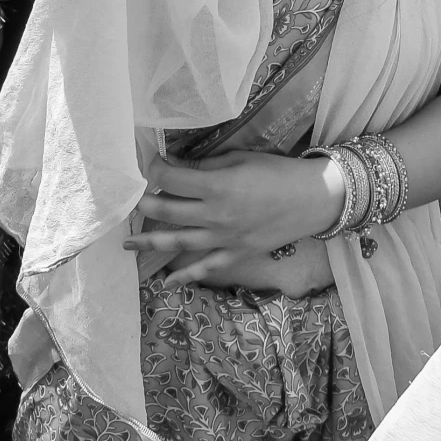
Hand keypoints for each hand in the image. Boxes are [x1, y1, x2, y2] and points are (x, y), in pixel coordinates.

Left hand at [126, 150, 343, 284]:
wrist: (311, 199)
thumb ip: (205, 165)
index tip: (150, 164)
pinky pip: (205, 267)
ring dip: (150, 242)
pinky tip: (166, 281)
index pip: (171, 178)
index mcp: (216, 185)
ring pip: (177, 242)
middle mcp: (215, 215)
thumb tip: (175, 165)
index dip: (155, 169)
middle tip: (131, 200)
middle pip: (167, 211)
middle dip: (144, 204)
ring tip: (128, 244)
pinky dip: (184, 276)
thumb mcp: (239, 159)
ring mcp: (223, 238)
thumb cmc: (276, 172)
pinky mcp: (235, 254)